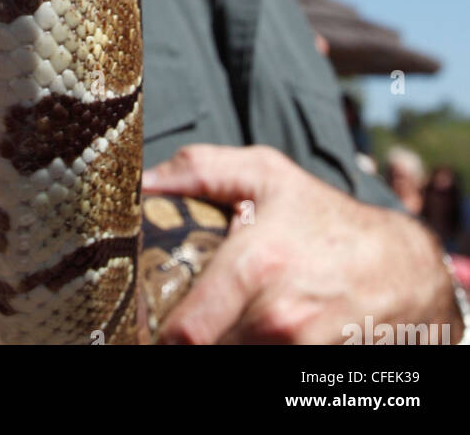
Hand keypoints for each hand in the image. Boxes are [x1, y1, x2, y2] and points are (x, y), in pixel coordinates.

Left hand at [143, 144, 464, 344]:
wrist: (402, 269)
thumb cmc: (325, 217)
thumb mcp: (266, 174)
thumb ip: (199, 169)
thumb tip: (142, 180)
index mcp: (254, 265)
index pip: (185, 332)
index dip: (155, 333)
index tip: (141, 322)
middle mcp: (277, 318)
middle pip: (205, 349)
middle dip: (187, 334)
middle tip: (177, 313)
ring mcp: (300, 351)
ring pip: (233, 358)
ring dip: (224, 342)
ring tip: (223, 318)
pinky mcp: (317, 374)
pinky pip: (268, 371)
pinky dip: (251, 352)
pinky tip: (252, 333)